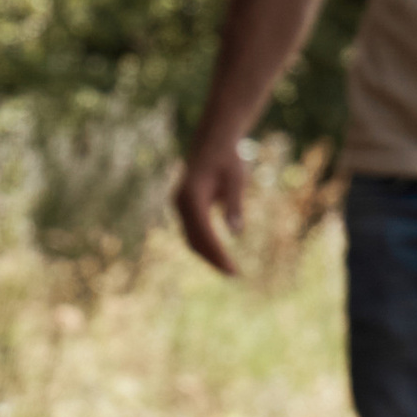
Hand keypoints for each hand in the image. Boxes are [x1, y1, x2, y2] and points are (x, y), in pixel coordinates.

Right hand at [172, 128, 249, 276]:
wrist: (212, 143)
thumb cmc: (228, 159)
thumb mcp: (236, 179)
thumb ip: (235, 204)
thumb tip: (237, 232)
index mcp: (192, 196)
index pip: (204, 232)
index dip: (218, 253)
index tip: (232, 268)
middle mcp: (180, 202)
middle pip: (194, 240)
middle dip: (213, 259)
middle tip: (233, 274)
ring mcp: (179, 205)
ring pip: (191, 238)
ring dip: (208, 255)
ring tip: (228, 269)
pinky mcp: (183, 207)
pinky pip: (192, 232)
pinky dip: (204, 245)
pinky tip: (220, 255)